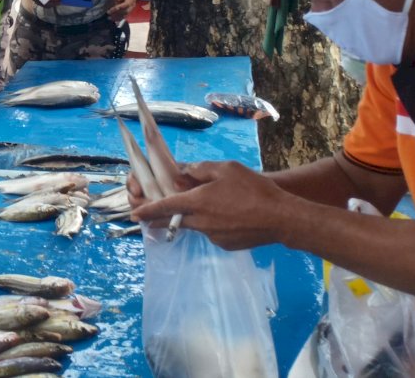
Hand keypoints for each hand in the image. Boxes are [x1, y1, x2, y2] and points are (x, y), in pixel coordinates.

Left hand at [108, 0, 136, 22]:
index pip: (125, 5)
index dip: (118, 7)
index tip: (111, 9)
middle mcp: (132, 6)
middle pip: (125, 11)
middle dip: (117, 13)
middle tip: (108, 13)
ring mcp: (130, 10)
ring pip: (124, 15)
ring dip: (117, 17)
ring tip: (109, 18)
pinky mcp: (128, 13)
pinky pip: (124, 17)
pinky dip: (118, 19)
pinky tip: (112, 20)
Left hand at [131, 161, 291, 250]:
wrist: (281, 217)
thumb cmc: (253, 189)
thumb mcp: (225, 169)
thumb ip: (199, 170)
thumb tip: (182, 175)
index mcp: (197, 202)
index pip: (164, 207)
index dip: (146, 210)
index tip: (134, 214)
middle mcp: (200, 222)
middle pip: (172, 222)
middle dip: (157, 221)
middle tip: (147, 220)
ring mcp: (212, 236)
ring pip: (194, 226)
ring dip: (192, 219)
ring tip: (210, 208)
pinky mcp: (225, 245)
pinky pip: (211, 233)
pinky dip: (212, 225)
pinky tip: (229, 217)